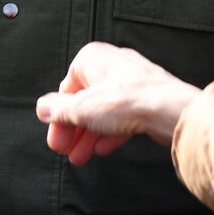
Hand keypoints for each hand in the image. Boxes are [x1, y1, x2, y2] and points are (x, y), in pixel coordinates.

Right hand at [35, 42, 200, 164]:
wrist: (170, 111)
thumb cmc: (127, 101)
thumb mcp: (80, 109)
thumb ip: (58, 109)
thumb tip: (43, 107)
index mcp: (91, 58)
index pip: (66, 90)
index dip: (57, 118)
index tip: (55, 138)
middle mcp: (112, 65)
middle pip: (85, 102)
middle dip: (74, 130)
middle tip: (67, 150)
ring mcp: (132, 81)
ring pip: (104, 111)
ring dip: (90, 135)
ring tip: (82, 156)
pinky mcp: (148, 98)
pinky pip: (123, 116)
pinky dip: (111, 132)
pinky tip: (104, 148)